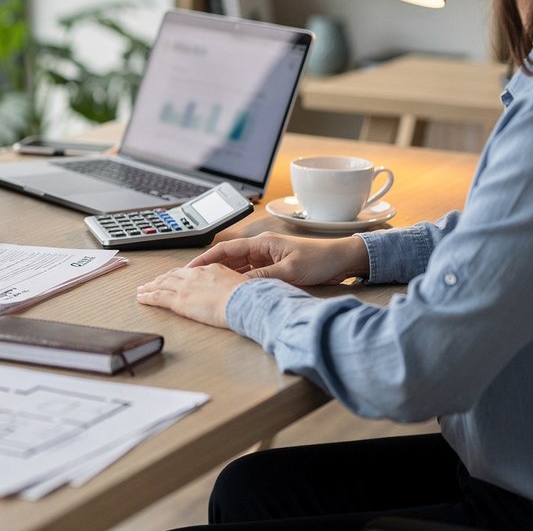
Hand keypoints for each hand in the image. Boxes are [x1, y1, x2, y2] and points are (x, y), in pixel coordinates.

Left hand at [135, 264, 246, 327]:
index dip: (177, 275)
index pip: (188, 271)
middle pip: (172, 276)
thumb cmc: (246, 296)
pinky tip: (141, 298)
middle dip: (160, 279)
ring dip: (150, 287)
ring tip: (142, 290)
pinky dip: (148, 297)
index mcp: (209, 269)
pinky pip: (158, 297)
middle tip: (151, 282)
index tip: (171, 277)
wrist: (243, 300)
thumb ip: (229, 285)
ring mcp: (185, 287)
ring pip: (162, 284)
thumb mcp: (239, 283)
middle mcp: (194, 275)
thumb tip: (231, 291)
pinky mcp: (180, 301)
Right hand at [187, 232, 368, 286]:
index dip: (206, 259)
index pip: (226, 250)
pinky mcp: (275, 267)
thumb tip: (239, 286)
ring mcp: (268, 258)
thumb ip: (263, 278)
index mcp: (263, 243)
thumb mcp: (289, 271)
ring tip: (207, 288)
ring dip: (224, 276)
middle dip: (209, 269)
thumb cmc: (320, 259)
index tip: (190, 269)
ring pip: (238, 267)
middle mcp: (262, 248)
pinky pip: (250, 274)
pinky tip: (233, 291)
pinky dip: (240, 282)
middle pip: (228, 259)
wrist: (342, 260)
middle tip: (192, 282)